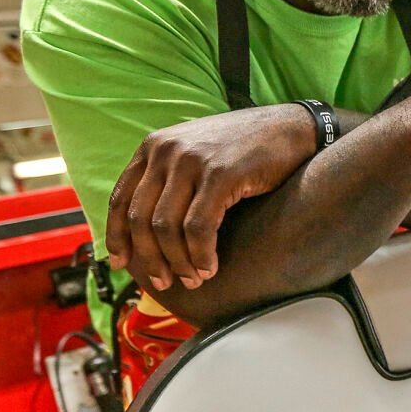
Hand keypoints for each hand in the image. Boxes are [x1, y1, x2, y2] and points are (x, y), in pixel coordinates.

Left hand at [107, 105, 316, 292]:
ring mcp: (193, 160)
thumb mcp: (196, 153)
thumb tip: (148, 226)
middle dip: (150, 259)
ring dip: (177, 262)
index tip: (121, 265)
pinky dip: (201, 255)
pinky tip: (210, 267)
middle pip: (140, 219)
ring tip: (194, 279)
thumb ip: (169, 178)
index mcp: (154, 147)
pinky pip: (198, 228)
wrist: (293, 128)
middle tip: (164, 283)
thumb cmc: (246, 148)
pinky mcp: (221, 174)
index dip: (117, 238)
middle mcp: (166, 151)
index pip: (120, 200)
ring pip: (166, 228)